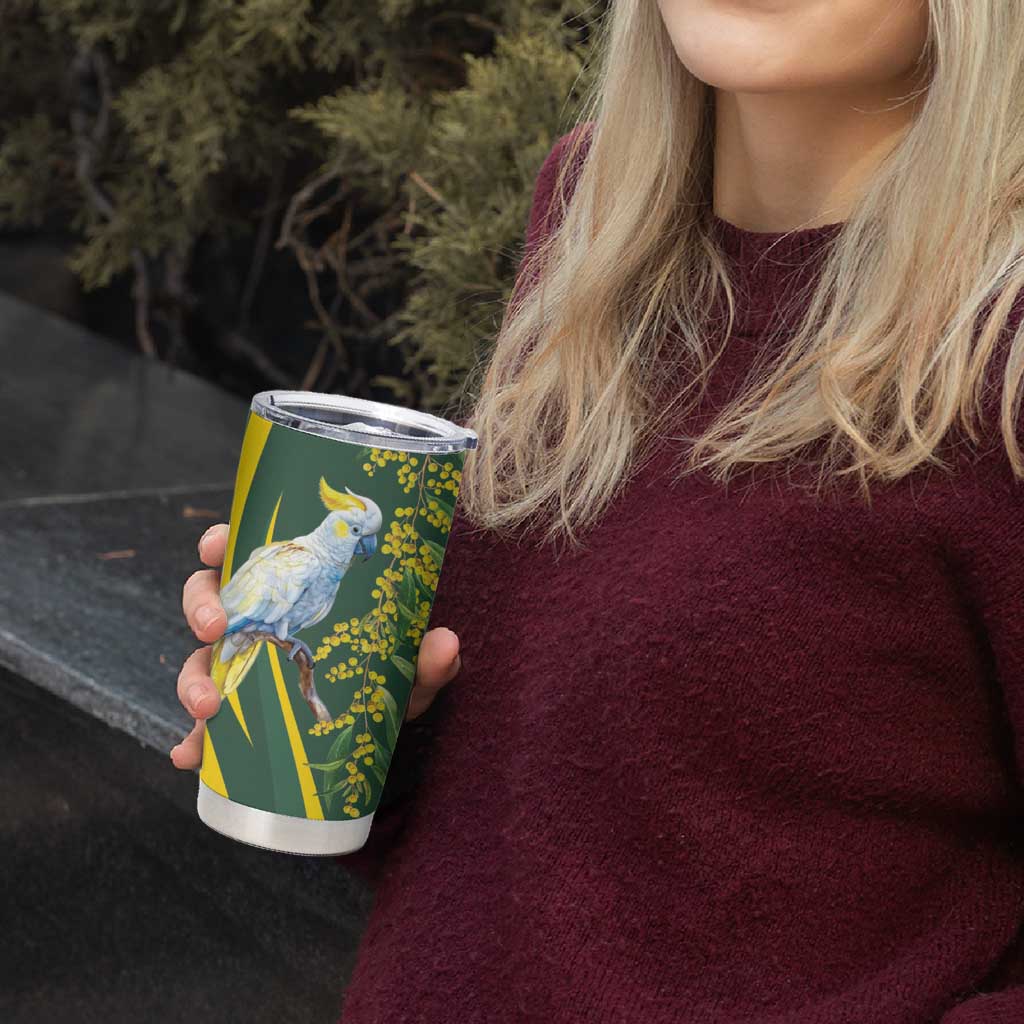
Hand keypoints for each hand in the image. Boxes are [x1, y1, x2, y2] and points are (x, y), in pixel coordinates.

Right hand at [169, 523, 461, 768]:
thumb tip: (446, 644)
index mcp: (292, 589)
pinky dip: (193, 740)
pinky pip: (205, 725)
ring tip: (208, 707)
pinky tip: (191, 756)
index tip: (216, 546)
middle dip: (201, 609)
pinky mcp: (239, 714)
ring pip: (200, 659)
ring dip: (193, 679)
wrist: (381, 729)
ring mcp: (245, 667)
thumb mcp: (409, 668)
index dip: (220, 542)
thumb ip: (427, 658)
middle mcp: (260, 621)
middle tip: (216, 629)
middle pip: (208, 599)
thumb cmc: (389, 677)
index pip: (247, 553)